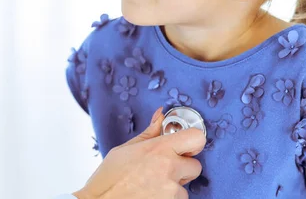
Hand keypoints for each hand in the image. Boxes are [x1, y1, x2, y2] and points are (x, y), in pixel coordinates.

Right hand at [73, 107, 204, 198]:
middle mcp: (169, 168)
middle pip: (195, 165)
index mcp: (159, 149)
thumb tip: (161, 115)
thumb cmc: (108, 179)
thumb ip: (149, 133)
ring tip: (151, 185)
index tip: (184, 145)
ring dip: (174, 186)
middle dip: (183, 167)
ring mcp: (171, 190)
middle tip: (163, 169)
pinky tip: (150, 194)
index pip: (196, 138)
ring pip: (185, 186)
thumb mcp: (125, 149)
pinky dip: (167, 198)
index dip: (192, 141)